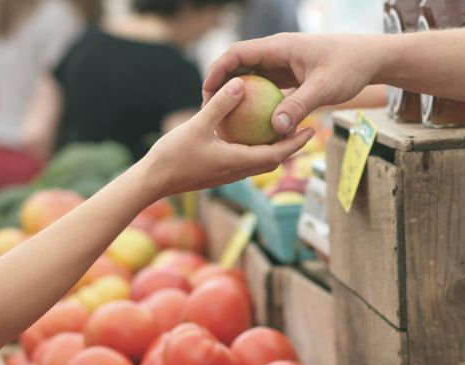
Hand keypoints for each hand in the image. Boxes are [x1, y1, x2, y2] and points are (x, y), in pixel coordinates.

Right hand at [144, 77, 313, 197]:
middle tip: (304, 128)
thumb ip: (220, 105)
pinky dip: (254, 148)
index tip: (312, 130)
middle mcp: (237, 171)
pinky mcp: (218, 172)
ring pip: (259, 162)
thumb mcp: (197, 125)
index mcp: (238, 162)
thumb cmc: (173, 156)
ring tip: (281, 129)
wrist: (152, 182)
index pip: (277, 154)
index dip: (296, 143)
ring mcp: (227, 174)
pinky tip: (248, 133)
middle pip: (273, 160)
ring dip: (273, 148)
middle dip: (291, 146)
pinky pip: (243, 160)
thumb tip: (241, 83)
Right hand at [203, 33, 381, 135]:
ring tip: (225, 119)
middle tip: (209, 110)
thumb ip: (299, 106)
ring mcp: (283, 64)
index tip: (207, 92)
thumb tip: (276, 129)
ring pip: (252, 77)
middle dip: (222, 85)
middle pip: (239, 65)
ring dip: (238, 95)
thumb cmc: (349, 67)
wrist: (369, 59)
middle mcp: (277, 53)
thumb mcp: (324, 88)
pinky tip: (252, 124)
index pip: (238, 53)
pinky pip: (266, 88)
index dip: (218, 70)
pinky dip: (257, 102)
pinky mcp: (290, 75)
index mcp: (279, 47)